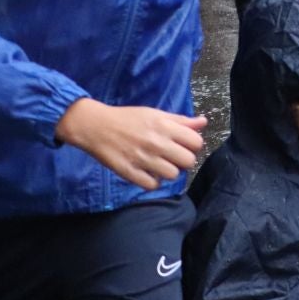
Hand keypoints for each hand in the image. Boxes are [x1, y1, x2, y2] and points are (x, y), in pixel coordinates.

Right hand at [55, 100, 207, 190]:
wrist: (95, 126)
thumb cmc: (127, 119)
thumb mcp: (155, 114)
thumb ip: (180, 120)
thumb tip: (203, 122)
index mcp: (164, 126)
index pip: (196, 142)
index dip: (192, 145)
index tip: (183, 145)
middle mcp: (156, 142)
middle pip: (188, 161)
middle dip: (183, 161)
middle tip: (172, 157)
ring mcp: (143, 158)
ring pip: (172, 175)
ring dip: (168, 172)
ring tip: (158, 165)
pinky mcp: (129, 172)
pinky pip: (152, 185)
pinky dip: (152, 182)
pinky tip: (147, 173)